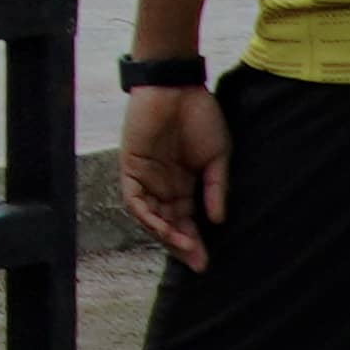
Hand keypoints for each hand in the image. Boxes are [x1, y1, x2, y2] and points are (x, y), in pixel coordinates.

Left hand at [121, 82, 225, 270]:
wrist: (177, 87)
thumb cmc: (201, 116)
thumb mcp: (218, 156)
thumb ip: (216, 188)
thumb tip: (217, 220)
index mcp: (185, 184)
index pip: (187, 221)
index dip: (196, 242)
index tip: (206, 262)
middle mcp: (164, 186)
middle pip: (169, 224)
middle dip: (182, 245)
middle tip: (197, 262)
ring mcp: (146, 177)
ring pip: (150, 217)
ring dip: (166, 234)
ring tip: (184, 247)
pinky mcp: (131, 167)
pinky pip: (134, 199)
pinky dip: (147, 215)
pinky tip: (163, 228)